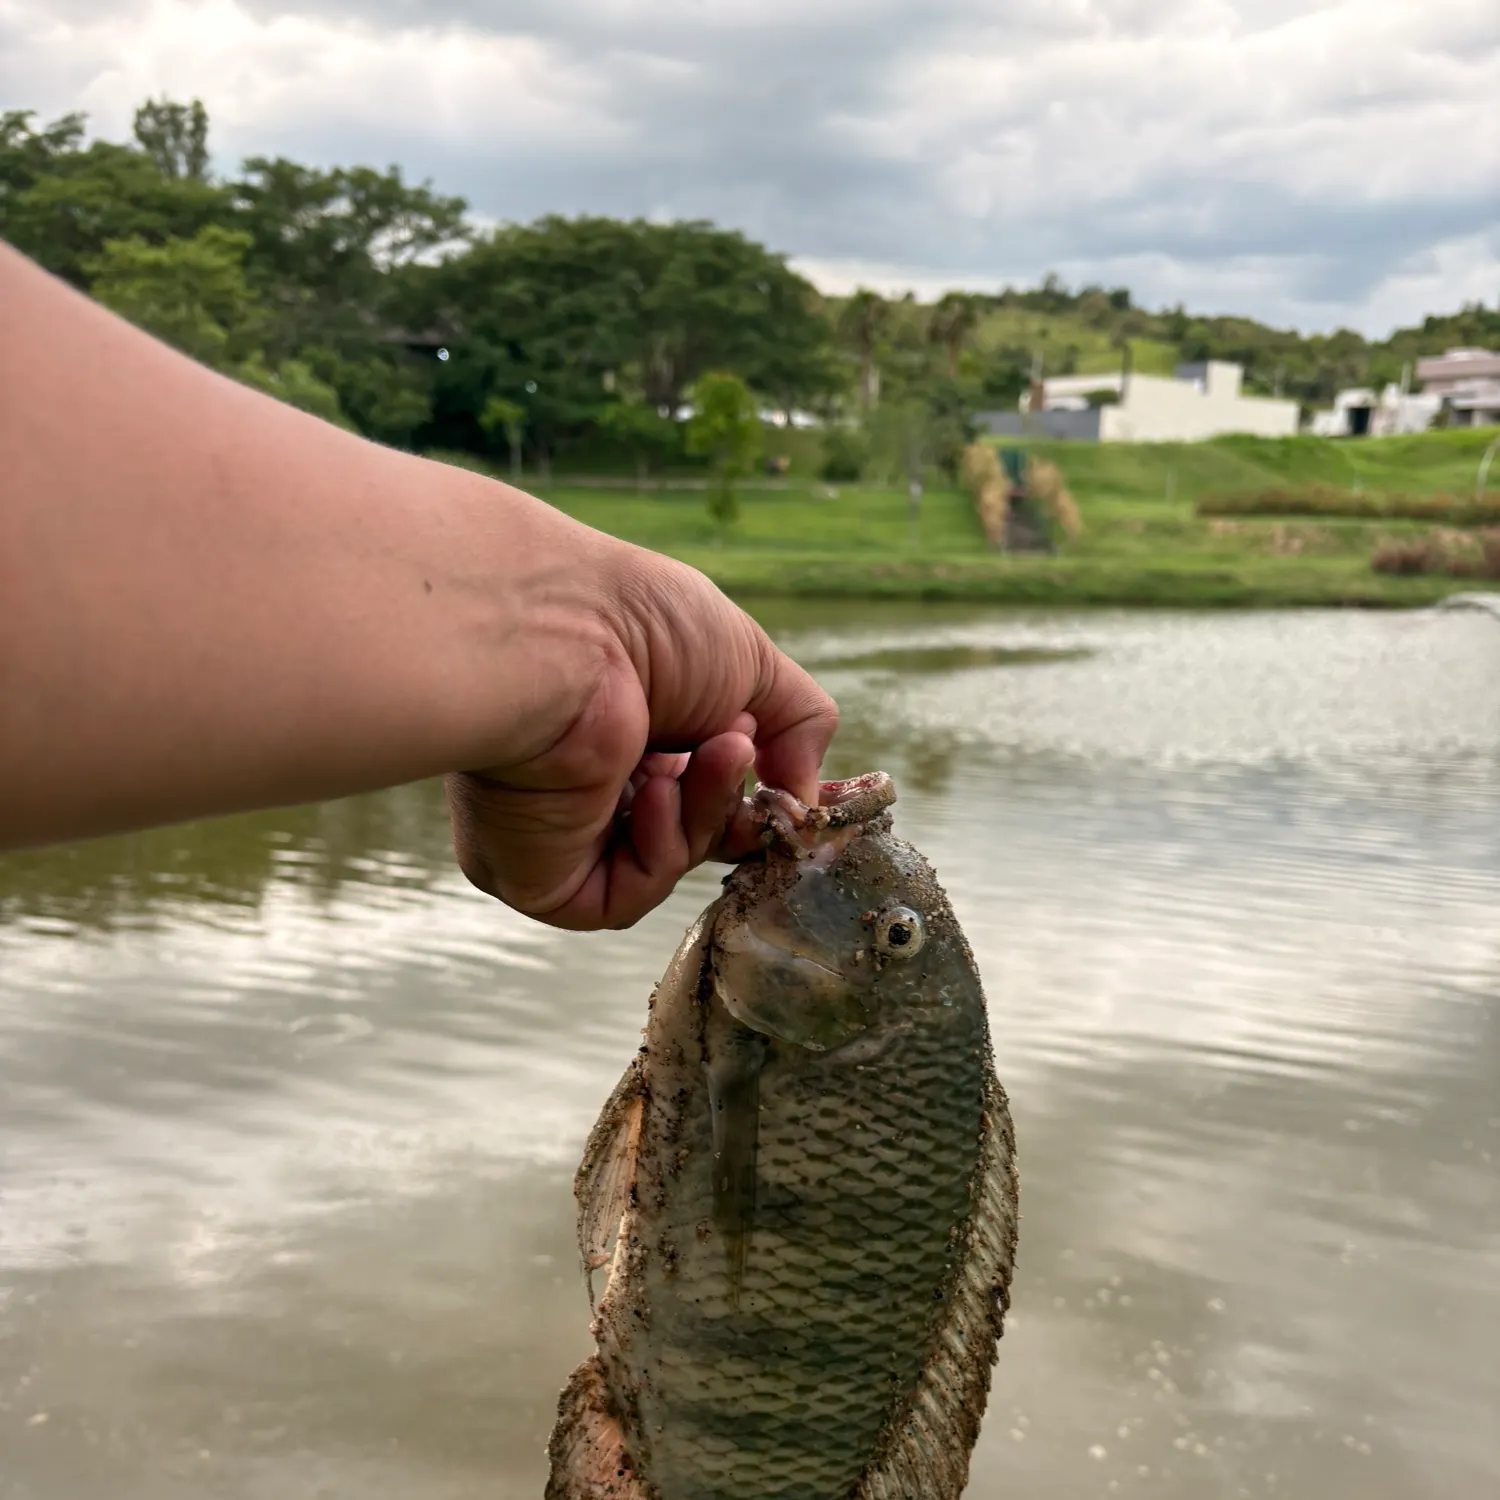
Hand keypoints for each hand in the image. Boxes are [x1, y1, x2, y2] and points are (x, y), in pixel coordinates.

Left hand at [445, 547, 837, 930]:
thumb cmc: (640, 624)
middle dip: (732, 804)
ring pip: (661, 867)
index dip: (751, 793)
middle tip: (752, 763)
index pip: (698, 789)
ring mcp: (559, 831)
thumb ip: (799, 724)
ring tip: (714, 752)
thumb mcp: (750, 661)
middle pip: (689, 835)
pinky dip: (658, 853)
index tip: (789, 785)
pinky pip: (620, 898)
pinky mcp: (535, 875)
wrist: (559, 636)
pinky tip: (656, 788)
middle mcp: (587, 779)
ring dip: (704, 814)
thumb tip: (806, 796)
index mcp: (626, 726)